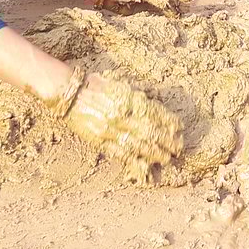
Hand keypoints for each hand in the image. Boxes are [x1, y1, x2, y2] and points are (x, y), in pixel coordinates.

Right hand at [50, 70, 183, 174]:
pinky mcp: (101, 142)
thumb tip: (154, 100)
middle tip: (178, 149)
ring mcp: (112, 131)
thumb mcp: (119, 83)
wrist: (69, 94)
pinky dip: (134, 160)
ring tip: (166, 159)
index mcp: (129, 100)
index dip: (170, 123)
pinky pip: (121, 154)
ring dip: (155, 154)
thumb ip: (137, 93)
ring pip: (139, 147)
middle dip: (167, 142)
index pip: (156, 114)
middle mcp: (123, 116)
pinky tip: (144, 165)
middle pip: (151, 133)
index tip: (179, 129)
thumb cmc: (94, 85)